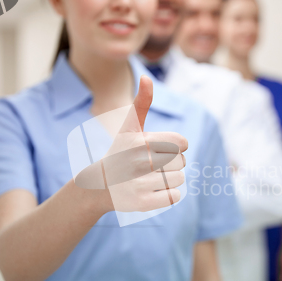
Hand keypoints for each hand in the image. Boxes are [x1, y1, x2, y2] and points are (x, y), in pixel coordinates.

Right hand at [74, 76, 187, 211]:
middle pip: (181, 162)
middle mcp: (139, 162)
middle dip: (172, 163)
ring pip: (180, 179)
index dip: (176, 145)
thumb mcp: (129, 127)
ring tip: (151, 177)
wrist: (100, 185)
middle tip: (153, 165)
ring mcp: (140, 184)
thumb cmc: (120, 152)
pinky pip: (174, 196)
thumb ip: (141, 103)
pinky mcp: (143, 203)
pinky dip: (168, 194)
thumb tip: (146, 77)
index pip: (181, 142)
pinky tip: (151, 190)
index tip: (161, 148)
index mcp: (140, 141)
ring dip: (170, 178)